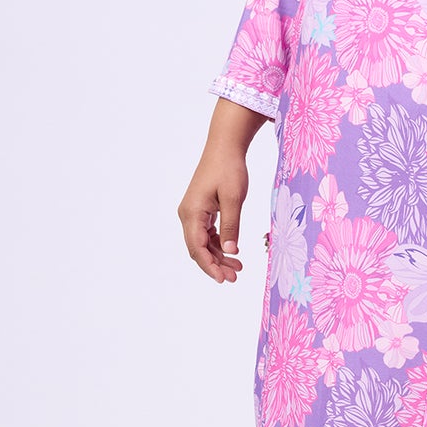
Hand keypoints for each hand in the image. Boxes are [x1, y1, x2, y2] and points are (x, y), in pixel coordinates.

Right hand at [179, 145, 250, 281]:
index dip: (209, 266)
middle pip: (198, 248)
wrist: (224, 147)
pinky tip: (232, 251)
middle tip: (235, 276)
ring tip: (238, 267)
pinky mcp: (201, 209)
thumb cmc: (229, 169)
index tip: (222, 279)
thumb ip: (231, 227)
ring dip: (218, 255)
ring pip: (203, 242)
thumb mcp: (233, 199)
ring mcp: (193, 212)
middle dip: (215, 264)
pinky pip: (207, 233)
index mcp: (192, 213)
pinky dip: (219, 243)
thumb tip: (230, 252)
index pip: (197, 248)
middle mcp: (188, 214)